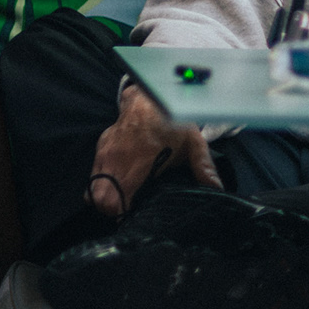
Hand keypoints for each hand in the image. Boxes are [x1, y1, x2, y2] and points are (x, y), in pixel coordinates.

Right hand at [88, 83, 219, 216]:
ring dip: (106, 198)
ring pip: (92, 190)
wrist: (150, 96)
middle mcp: (116, 160)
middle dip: (113, 210)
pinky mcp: (100, 149)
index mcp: (138, 163)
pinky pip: (93, 175)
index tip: (136, 213)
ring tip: (125, 198)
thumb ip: (203, 167)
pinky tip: (120, 181)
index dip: (123, 212)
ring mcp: (105, 154)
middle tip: (130, 208)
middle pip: (100, 201)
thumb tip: (216, 188)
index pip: (115, 202)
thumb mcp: (193, 143)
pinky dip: (102, 183)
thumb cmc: (173, 121)